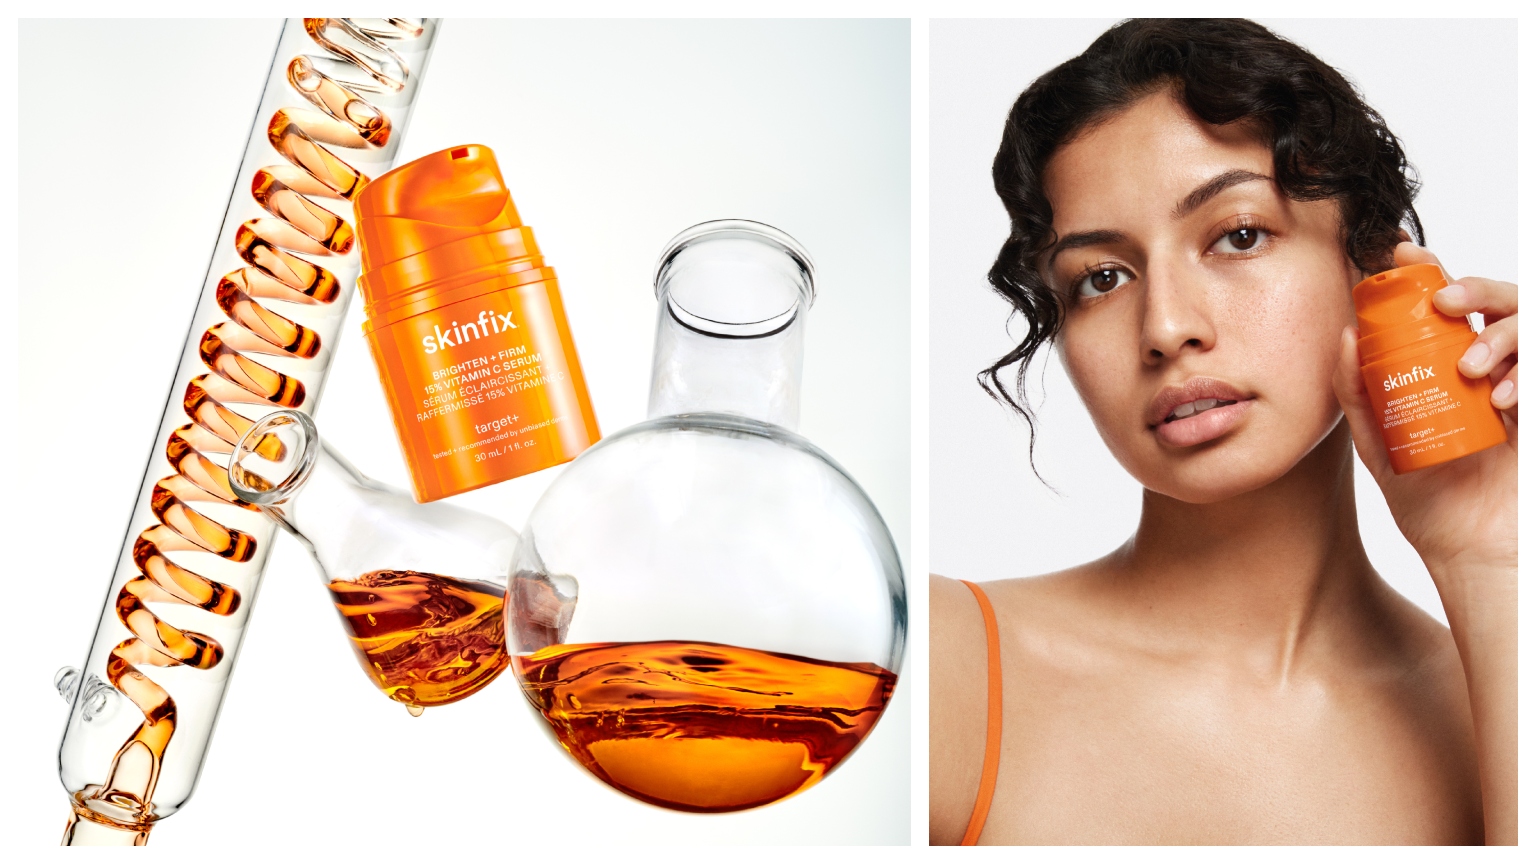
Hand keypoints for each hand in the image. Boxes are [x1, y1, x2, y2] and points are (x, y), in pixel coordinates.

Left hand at [1332, 242, 1516, 577]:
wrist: (1469, 550)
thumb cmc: (1428, 499)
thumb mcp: (1378, 445)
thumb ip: (1359, 395)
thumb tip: (1343, 338)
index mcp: (1446, 365)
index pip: (1445, 305)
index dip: (1429, 271)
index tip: (1402, 254)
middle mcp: (1488, 367)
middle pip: (1495, 300)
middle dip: (1473, 287)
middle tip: (1445, 301)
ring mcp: (1521, 386)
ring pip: (1527, 326)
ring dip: (1501, 333)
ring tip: (1471, 366)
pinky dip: (1527, 374)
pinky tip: (1501, 396)